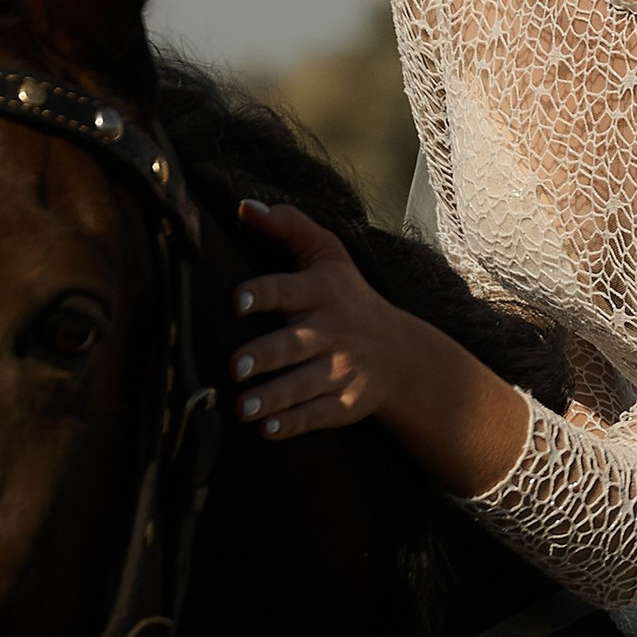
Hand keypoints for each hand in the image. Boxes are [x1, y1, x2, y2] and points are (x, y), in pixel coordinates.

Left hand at [227, 199, 533, 495]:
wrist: (402, 352)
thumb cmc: (347, 295)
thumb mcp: (327, 253)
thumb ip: (287, 225)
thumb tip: (244, 206)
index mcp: (322, 291)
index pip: (289, 289)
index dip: (262, 293)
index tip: (235, 300)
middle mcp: (332, 331)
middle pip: (294, 344)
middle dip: (265, 355)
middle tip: (234, 366)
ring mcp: (342, 369)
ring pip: (304, 385)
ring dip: (272, 397)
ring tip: (243, 408)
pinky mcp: (347, 403)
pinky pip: (319, 415)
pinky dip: (294, 424)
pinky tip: (268, 430)